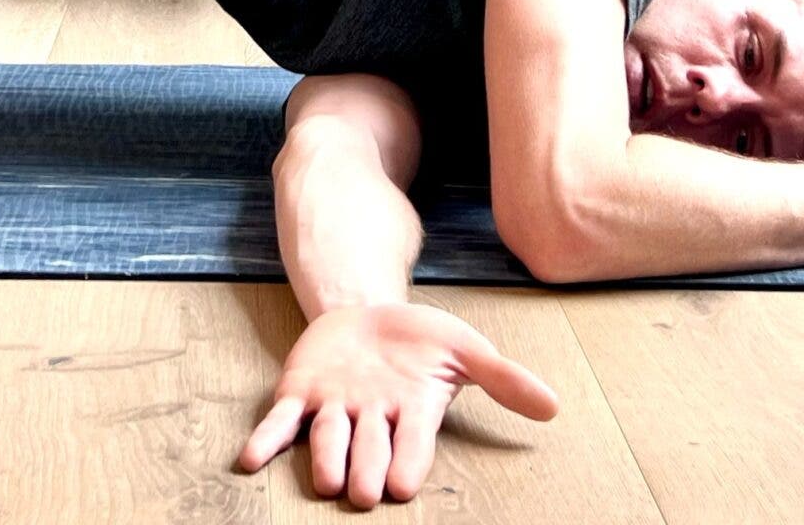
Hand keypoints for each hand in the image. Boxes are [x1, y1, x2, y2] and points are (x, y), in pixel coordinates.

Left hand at [237, 301, 556, 509]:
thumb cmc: (420, 342)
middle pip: (368, 451)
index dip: (407, 463)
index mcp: (412, 413)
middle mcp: (371, 420)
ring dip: (325, 460)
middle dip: (365, 470)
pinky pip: (280, 424)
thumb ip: (504, 379)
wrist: (368, 311)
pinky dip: (265, 441)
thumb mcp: (464, 349)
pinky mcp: (299, 394)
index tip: (403, 484)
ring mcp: (333, 408)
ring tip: (327, 481)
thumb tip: (553, 406)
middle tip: (364, 491)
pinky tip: (250, 458)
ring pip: (326, 441)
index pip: (413, 446)